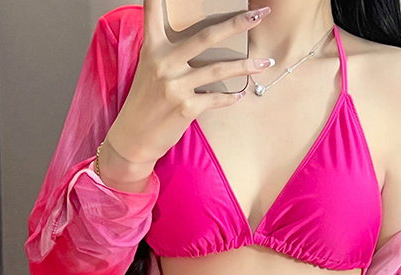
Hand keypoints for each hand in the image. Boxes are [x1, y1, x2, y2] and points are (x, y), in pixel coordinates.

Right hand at [104, 0, 274, 168]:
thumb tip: (203, 41)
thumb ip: (170, 51)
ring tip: (266, 62)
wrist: (134, 137)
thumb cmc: (145, 101)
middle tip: (260, 15)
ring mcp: (175, 85)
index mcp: (153, 46)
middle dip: (238, 23)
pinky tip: (241, 93)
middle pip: (207, 35)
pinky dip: (232, 97)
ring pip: (219, 69)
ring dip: (247, 65)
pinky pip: (217, 98)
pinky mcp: (185, 108)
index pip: (154, 8)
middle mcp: (163, 61)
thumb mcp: (150, 68)